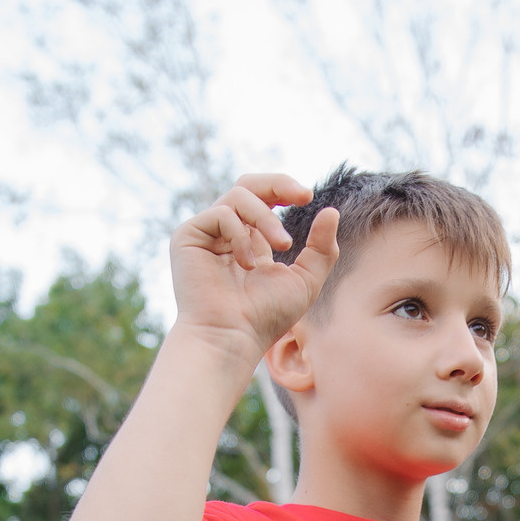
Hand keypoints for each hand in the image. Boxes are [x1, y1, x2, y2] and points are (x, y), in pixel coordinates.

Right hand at [168, 175, 341, 364]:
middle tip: (303, 196)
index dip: (283, 188)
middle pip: (248, 185)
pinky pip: (222, 214)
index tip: (308, 197)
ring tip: (282, 246)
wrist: (232, 337)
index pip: (263, 198)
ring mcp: (205, 233)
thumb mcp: (305, 280)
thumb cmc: (266, 317)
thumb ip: (321, 248)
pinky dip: (242, 234)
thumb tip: (331, 211)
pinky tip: (246, 264)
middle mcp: (226, 234)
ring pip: (239, 196)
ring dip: (267, 219)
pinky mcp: (188, 236)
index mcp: (250, 241)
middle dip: (278, 183)